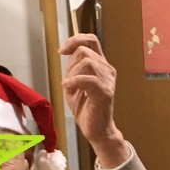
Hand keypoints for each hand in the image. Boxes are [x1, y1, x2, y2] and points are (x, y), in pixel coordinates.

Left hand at [60, 34, 130, 167]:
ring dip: (72, 74)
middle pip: (84, 51)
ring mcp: (107, 80)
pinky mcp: (104, 92)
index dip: (75, 39)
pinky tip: (69, 89)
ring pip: (86, 62)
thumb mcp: (75, 83)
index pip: (91, 40)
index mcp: (101, 65)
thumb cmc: (86, 108)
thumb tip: (67, 53)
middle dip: (70, 63)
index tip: (62, 50)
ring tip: (71, 87)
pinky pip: (87, 79)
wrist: (97, 130)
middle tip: (68, 80)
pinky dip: (74, 82)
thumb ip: (73, 67)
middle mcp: (107, 69)